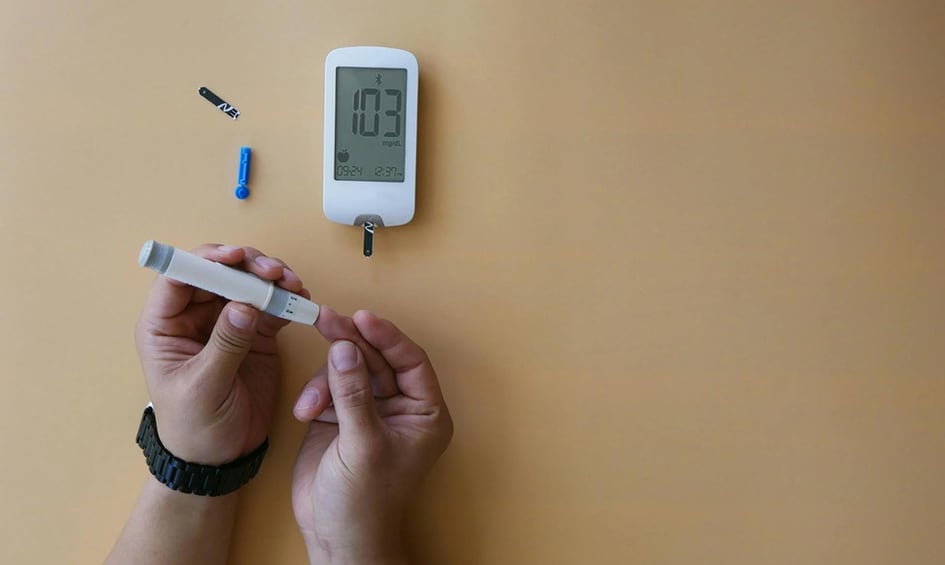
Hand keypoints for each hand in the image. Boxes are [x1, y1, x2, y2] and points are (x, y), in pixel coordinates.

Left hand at [135, 244, 308, 464]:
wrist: (220, 458)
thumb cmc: (195, 427)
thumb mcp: (204, 387)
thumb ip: (224, 345)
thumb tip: (244, 305)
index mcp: (166, 326)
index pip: (179, 278)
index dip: (205, 260)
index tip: (234, 258)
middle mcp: (195, 317)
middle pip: (219, 272)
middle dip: (248, 266)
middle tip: (275, 273)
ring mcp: (227, 322)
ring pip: (247, 282)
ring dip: (271, 277)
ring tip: (293, 284)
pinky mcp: (255, 333)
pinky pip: (271, 304)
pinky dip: (287, 298)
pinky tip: (300, 299)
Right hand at [291, 311, 453, 563]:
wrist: (336, 537)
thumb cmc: (366, 503)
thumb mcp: (363, 444)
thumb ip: (354, 393)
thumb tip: (345, 347)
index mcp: (424, 414)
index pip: (411, 361)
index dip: (388, 337)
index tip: (362, 318)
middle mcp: (400, 407)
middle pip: (378, 358)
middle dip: (352, 342)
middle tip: (326, 319)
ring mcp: (369, 410)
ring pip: (350, 368)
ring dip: (328, 376)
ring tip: (312, 401)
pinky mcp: (340, 416)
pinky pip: (329, 386)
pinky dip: (315, 394)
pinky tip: (306, 411)